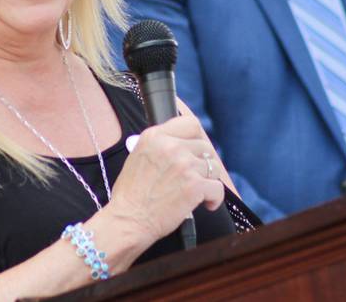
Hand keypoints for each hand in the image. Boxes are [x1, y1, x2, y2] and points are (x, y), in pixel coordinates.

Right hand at [105, 115, 224, 243]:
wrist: (127, 220)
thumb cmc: (130, 194)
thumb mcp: (138, 156)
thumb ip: (159, 145)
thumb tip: (181, 143)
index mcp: (155, 136)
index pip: (190, 123)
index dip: (196, 138)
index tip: (195, 150)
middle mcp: (171, 146)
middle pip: (204, 146)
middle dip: (202, 162)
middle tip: (195, 176)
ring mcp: (184, 165)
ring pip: (214, 167)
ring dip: (208, 180)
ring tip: (198, 191)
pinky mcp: (195, 186)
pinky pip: (218, 188)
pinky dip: (214, 198)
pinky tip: (206, 204)